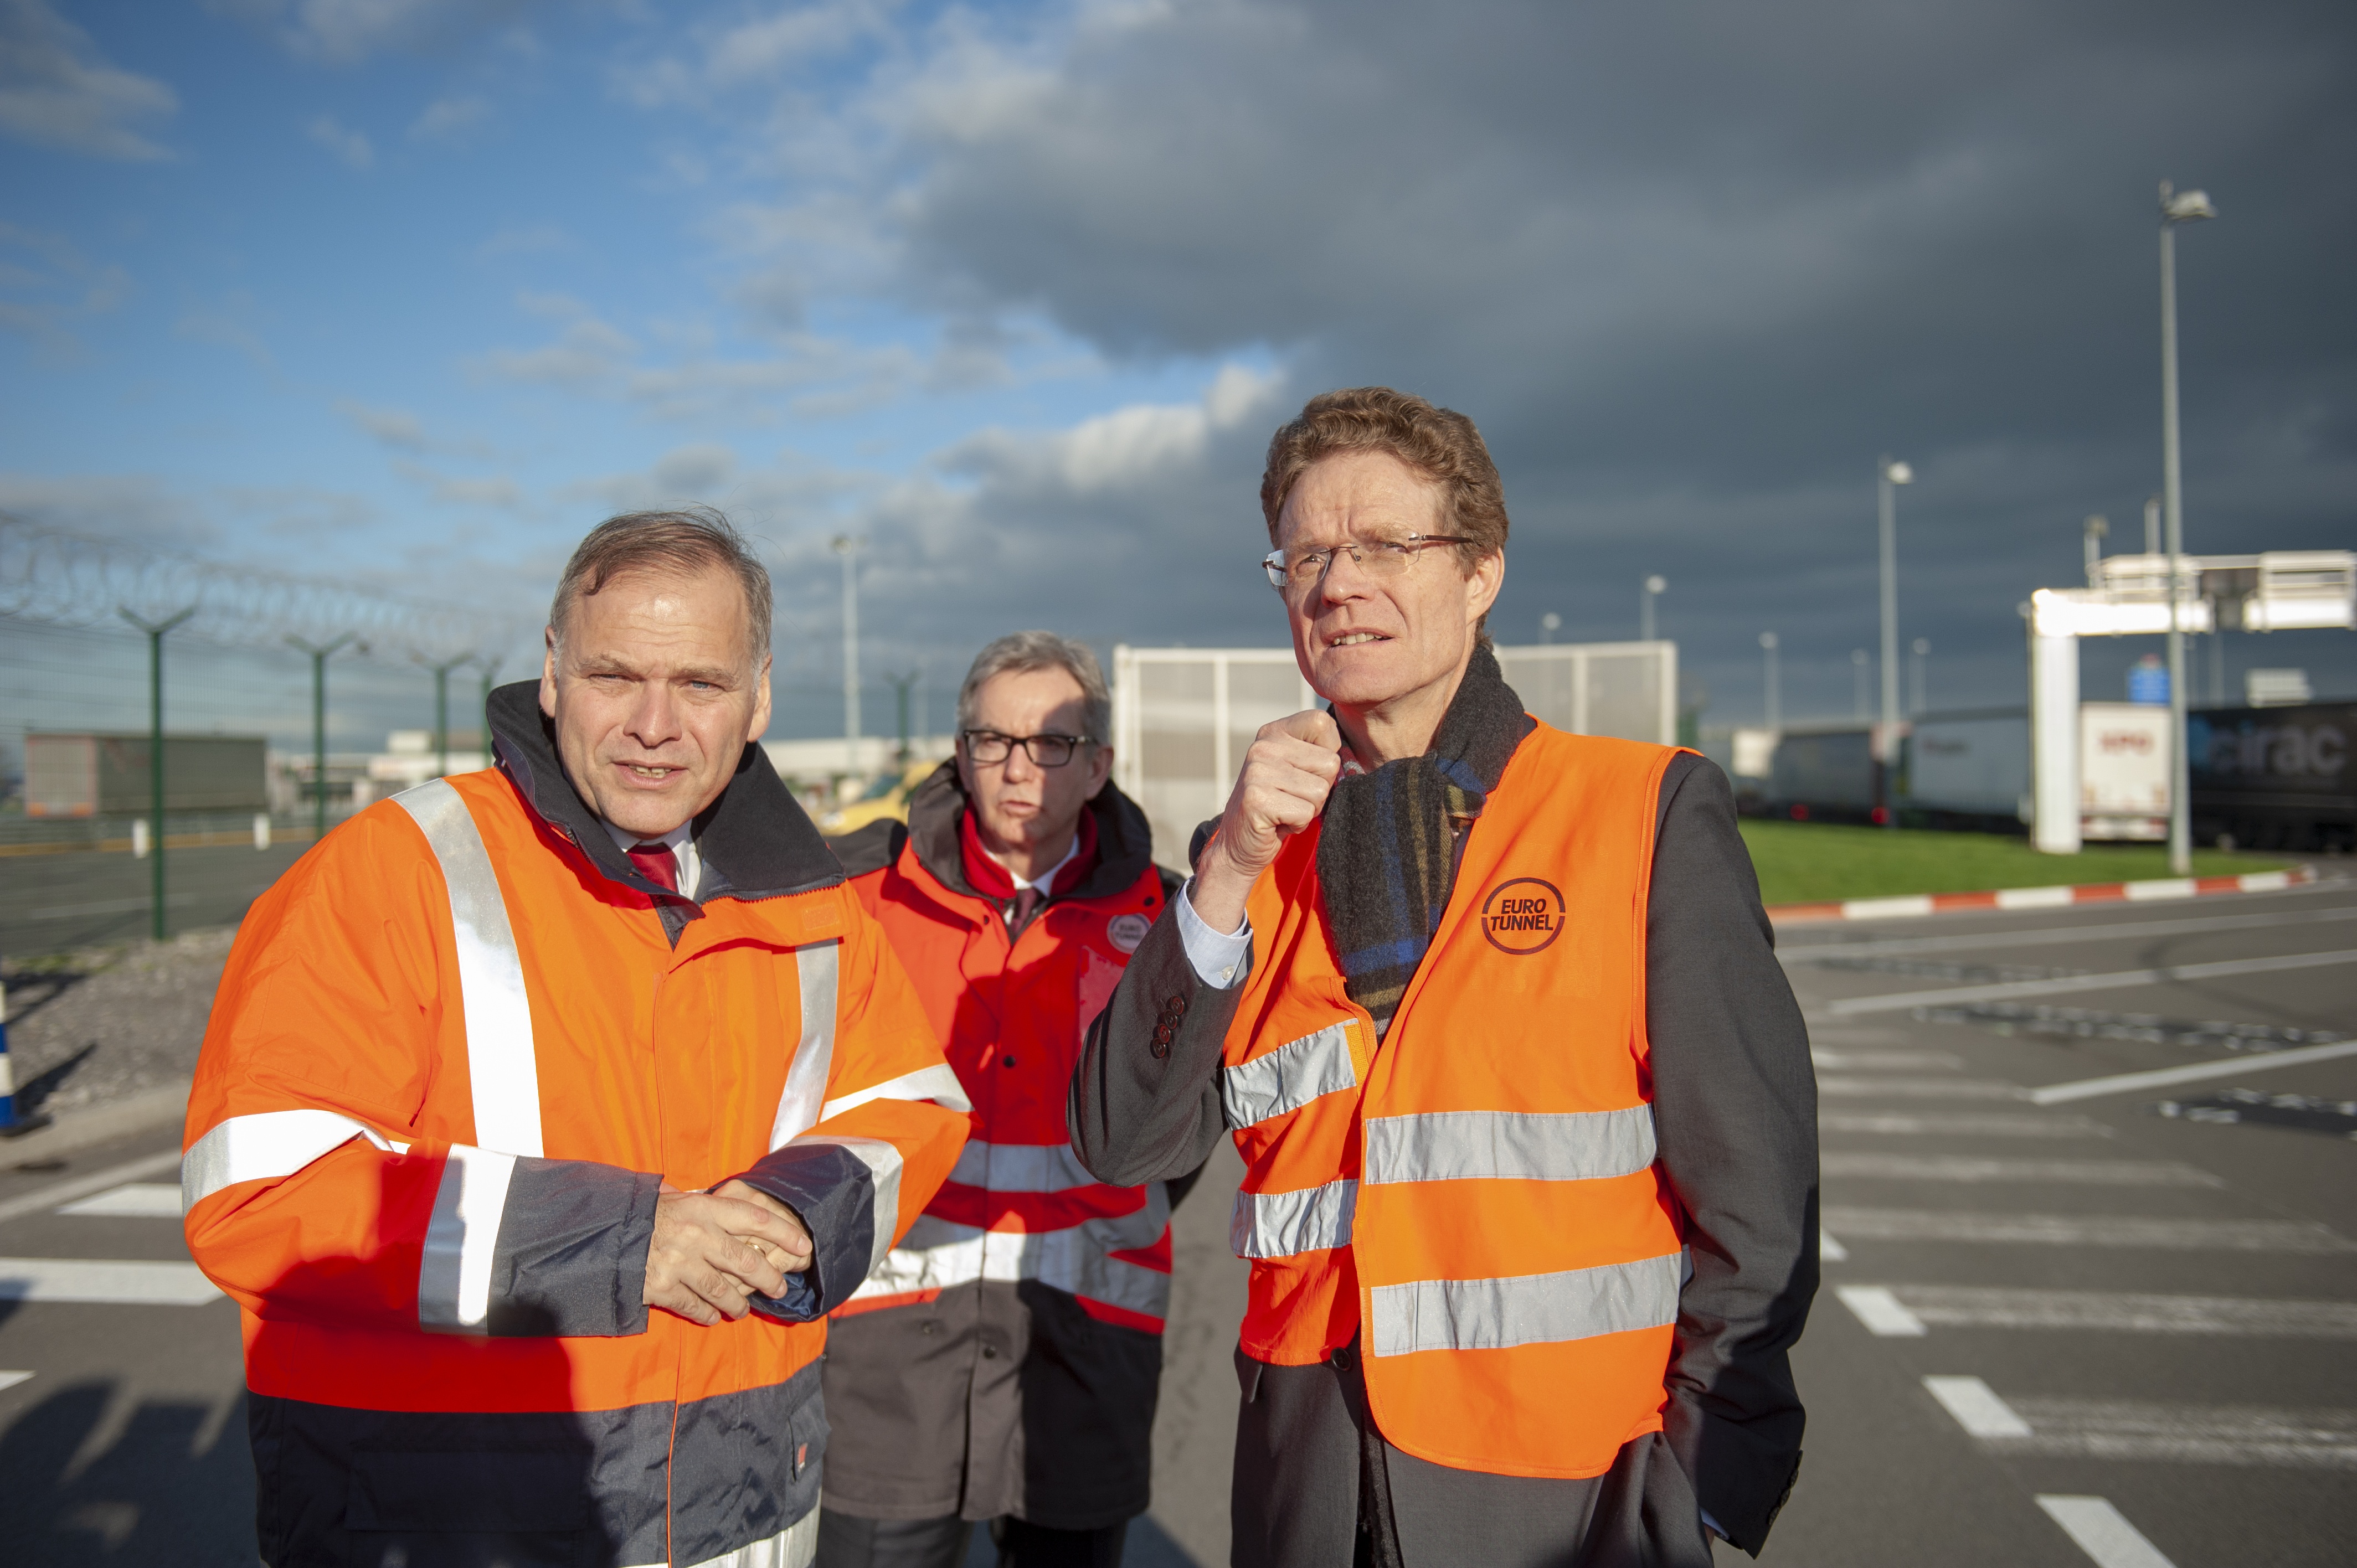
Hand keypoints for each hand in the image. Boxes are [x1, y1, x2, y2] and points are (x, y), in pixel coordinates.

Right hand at [643, 1181, 813, 1325]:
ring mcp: (680, 1263)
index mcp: (702, 1207)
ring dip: (739, 1303)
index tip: (803, 1246)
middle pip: (747, 1261)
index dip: (784, 1233)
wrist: (602, 1233)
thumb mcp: (672, 1197)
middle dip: (770, 1278)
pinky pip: (695, 1307)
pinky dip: (707, 1314)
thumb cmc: (641, 1212)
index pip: (756, 1218)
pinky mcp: (663, 1288)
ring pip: (724, 1291)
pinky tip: (713, 1317)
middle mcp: (696, 1235)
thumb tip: (728, 1195)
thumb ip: (700, 1202)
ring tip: (744, 1309)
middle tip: (779, 1287)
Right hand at [1190, 710, 1341, 932]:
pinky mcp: (1257, 800)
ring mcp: (1258, 772)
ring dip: (1308, 809)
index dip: (1327, 753)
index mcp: (1274, 732)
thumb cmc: (1279, 806)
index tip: (1304, 772)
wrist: (1239, 844)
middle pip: (1329, 763)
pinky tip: (1278, 822)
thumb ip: (1321, 757)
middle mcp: (1263, 746)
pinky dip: (1297, 824)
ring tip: (1285, 810)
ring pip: (1320, 791)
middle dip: (1319, 789)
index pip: (1323, 724)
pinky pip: (1305, 813)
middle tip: (1292, 798)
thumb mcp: (1298, 771)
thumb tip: (1352, 765)